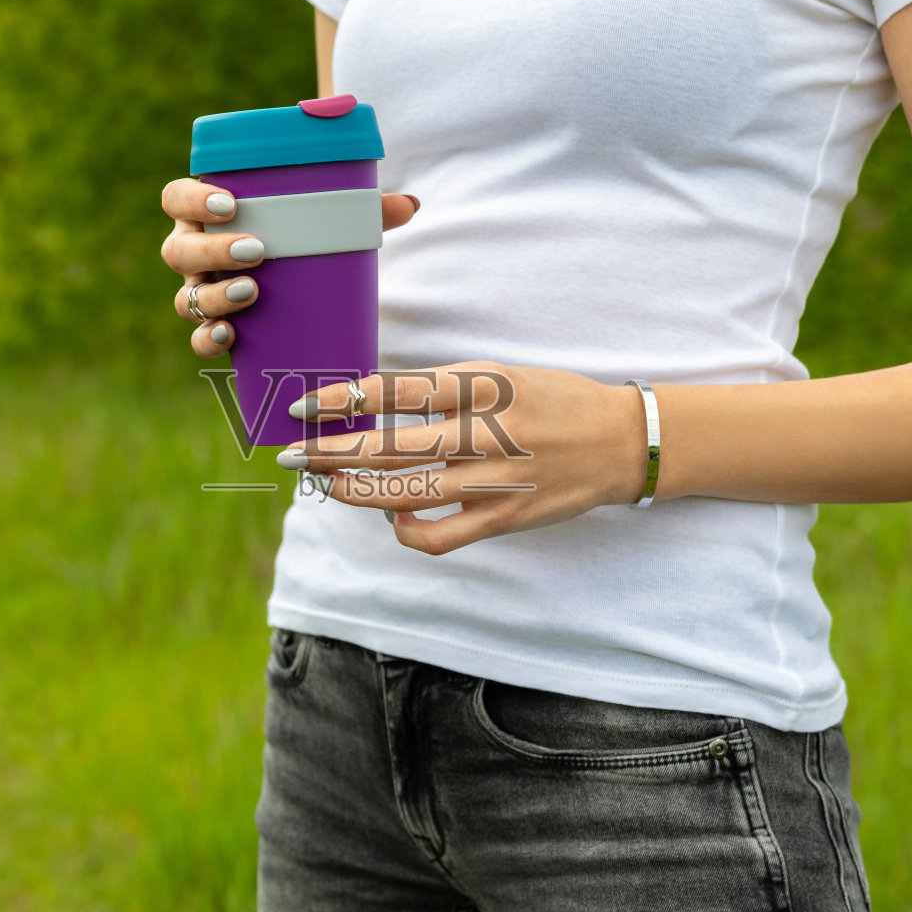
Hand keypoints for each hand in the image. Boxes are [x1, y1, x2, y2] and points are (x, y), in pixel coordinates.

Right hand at [160, 179, 419, 356]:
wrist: (298, 283)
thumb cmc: (304, 237)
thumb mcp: (329, 221)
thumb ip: (364, 209)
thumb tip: (410, 205)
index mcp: (207, 213)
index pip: (176, 197)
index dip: (192, 198)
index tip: (230, 203)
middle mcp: (193, 251)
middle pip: (178, 250)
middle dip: (213, 251)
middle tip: (257, 251)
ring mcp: (200, 292)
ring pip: (186, 297)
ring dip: (214, 297)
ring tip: (253, 291)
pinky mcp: (214, 327)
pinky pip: (199, 339)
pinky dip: (209, 339)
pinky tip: (229, 336)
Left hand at [276, 361, 649, 554]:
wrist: (619, 441)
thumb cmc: (551, 400)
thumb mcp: (500, 374)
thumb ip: (443, 387)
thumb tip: (373, 397)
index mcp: (483, 387)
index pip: (397, 390)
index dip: (344, 399)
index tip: (304, 407)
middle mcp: (486, 433)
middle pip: (389, 448)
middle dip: (329, 453)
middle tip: (292, 454)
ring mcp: (494, 480)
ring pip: (406, 495)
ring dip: (355, 492)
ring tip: (328, 484)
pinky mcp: (504, 517)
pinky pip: (440, 536)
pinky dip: (407, 532)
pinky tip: (392, 519)